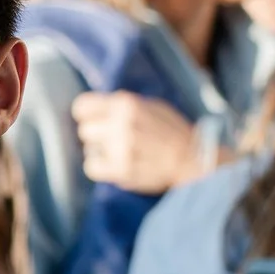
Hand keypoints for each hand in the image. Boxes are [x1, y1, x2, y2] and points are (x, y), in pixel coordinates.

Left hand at [73, 91, 200, 192]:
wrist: (192, 158)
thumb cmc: (172, 130)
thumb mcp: (150, 105)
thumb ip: (123, 105)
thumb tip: (97, 108)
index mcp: (126, 104)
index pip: (82, 106)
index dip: (86, 114)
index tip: (94, 120)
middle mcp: (120, 124)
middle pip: (84, 129)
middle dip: (95, 134)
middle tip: (110, 139)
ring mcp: (120, 148)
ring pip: (88, 149)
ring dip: (98, 151)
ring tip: (116, 153)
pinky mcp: (121, 170)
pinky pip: (91, 167)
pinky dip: (99, 168)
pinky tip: (113, 165)